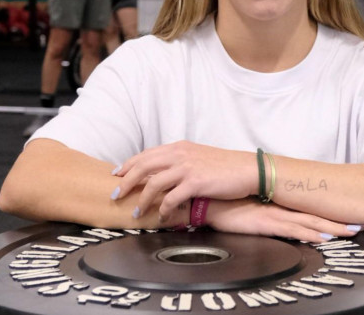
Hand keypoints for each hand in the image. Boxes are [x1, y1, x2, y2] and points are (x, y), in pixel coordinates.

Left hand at [112, 141, 255, 220]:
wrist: (248, 169)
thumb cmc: (225, 166)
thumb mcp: (198, 157)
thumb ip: (180, 161)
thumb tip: (163, 173)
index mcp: (178, 147)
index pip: (146, 154)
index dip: (129, 165)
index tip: (117, 175)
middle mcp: (180, 154)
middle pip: (143, 166)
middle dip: (126, 182)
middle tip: (115, 194)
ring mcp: (187, 168)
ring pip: (153, 184)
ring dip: (141, 201)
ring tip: (135, 213)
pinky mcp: (196, 183)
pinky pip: (171, 198)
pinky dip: (163, 209)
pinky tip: (162, 217)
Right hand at [206, 198, 363, 242]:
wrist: (206, 199)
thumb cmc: (223, 201)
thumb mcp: (247, 205)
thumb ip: (260, 208)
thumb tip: (269, 212)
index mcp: (277, 202)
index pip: (308, 206)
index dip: (328, 210)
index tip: (346, 212)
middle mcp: (280, 207)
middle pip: (315, 214)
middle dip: (338, 219)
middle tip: (360, 223)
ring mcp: (274, 214)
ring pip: (310, 222)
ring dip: (332, 227)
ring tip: (351, 231)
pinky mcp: (266, 223)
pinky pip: (293, 230)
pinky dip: (311, 234)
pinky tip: (325, 238)